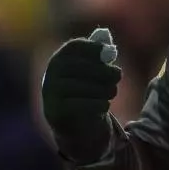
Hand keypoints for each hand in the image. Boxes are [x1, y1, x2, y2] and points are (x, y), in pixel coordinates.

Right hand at [41, 28, 120, 161]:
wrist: (73, 123)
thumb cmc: (87, 90)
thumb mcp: (92, 72)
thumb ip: (99, 57)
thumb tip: (108, 46)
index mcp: (58, 59)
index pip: (74, 46)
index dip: (93, 48)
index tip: (110, 53)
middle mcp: (51, 74)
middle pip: (83, 67)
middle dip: (105, 71)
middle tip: (118, 75)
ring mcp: (51, 93)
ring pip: (85, 87)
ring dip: (105, 90)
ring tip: (112, 92)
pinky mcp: (56, 112)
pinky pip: (83, 105)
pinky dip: (99, 104)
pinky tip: (104, 105)